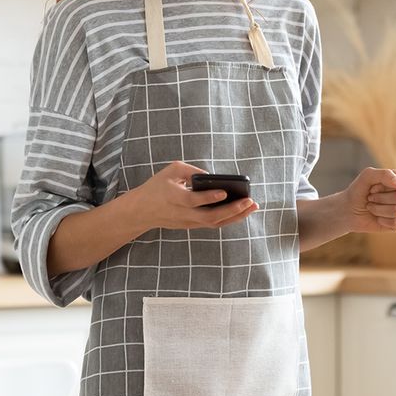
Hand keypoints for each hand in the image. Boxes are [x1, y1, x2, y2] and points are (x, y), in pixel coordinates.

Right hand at [127, 161, 258, 231]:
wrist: (142, 211)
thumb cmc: (157, 186)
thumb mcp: (170, 171)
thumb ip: (191, 170)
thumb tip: (212, 177)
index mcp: (173, 197)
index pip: (193, 200)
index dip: (209, 197)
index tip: (224, 192)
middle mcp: (182, 213)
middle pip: (209, 217)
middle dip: (232, 210)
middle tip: (249, 201)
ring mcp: (188, 222)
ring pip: (214, 223)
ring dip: (235, 216)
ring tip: (252, 206)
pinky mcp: (192, 226)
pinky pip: (213, 224)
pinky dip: (229, 218)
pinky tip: (242, 211)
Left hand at [344, 167, 395, 232]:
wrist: (349, 211)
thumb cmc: (359, 191)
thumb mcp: (367, 177)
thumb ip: (384, 174)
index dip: (384, 186)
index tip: (373, 187)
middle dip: (380, 199)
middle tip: (370, 198)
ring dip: (378, 210)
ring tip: (371, 207)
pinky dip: (382, 220)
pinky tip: (377, 218)